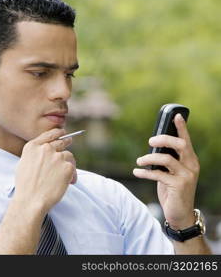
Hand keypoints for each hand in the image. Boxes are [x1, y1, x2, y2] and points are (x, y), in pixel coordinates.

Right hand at [14, 128, 76, 214]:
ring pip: (68, 155)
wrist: (31, 200)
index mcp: (33, 147)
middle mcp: (45, 149)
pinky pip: (73, 168)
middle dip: (66, 142)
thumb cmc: (26, 186)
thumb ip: (36, 153)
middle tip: (70, 141)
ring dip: (68, 164)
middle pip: (61, 142)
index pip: (49, 134)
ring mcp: (57, 157)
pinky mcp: (67, 167)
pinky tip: (69, 182)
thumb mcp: (24, 163)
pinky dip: (73, 175)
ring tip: (65, 176)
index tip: (62, 132)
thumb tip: (46, 149)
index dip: (57, 132)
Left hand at [133, 113, 199, 228]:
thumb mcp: (171, 173)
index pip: (186, 140)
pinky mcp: (179, 186)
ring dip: (149, 158)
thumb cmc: (173, 190)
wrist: (180, 214)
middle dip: (163, 139)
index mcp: (190, 160)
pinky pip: (158, 174)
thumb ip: (166, 161)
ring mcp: (186, 176)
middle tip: (150, 141)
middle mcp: (191, 166)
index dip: (181, 127)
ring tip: (139, 161)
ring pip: (166, 158)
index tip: (175, 115)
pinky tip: (136, 172)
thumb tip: (152, 147)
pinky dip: (144, 172)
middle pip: (179, 144)